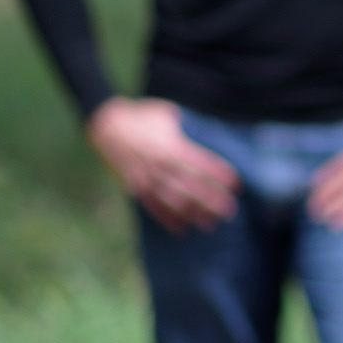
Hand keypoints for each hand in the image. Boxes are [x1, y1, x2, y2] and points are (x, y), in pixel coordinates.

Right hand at [88, 98, 239, 231]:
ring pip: (172, 200)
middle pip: (190, 186)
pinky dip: (167, 218)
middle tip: (230, 210)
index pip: (201, 162)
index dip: (219, 174)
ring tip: (211, 223)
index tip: (236, 185)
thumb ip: (188, 127)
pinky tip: (182, 228)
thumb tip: (212, 134)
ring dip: (193, 213)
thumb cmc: (143, 116)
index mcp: (170, 144)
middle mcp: (159, 163)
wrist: (106, 124)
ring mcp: (145, 176)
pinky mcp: (134, 186)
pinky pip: (152, 206)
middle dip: (211, 200)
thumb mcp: (168, 114)